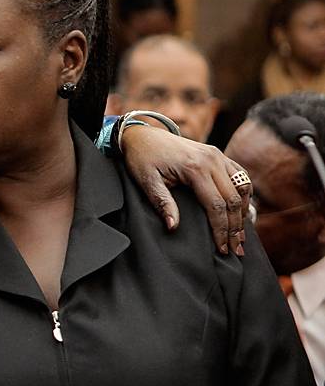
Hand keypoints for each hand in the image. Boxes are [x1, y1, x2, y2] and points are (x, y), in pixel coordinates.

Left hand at [122, 125, 250, 255]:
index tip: (222, 249)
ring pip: (242, 187)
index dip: (221, 230)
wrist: (142, 135)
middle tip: (236, 249)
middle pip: (233, 199)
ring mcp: (218, 155)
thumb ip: (162, 203)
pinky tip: (241, 211)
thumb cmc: (142, 159)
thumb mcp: (147, 182)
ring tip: (240, 235)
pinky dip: (244, 194)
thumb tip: (173, 227)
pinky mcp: (218, 154)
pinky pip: (240, 176)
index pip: (216, 205)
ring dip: (243, 212)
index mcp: (195, 168)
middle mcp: (212, 160)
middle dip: (236, 227)